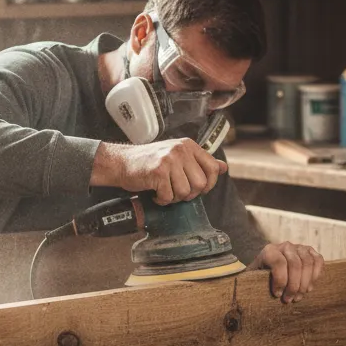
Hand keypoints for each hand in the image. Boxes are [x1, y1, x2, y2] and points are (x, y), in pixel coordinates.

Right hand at [91, 139, 226, 204]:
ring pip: (185, 192)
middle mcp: (181, 150)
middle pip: (200, 184)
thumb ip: (200, 161)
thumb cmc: (150, 161)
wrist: (122, 162)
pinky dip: (162, 200)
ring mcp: (169, 160)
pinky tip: (156, 193)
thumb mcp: (178, 156)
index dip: (209, 184)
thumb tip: (223, 167)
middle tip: (177, 192)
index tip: (198, 189)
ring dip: (175, 198)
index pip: (213, 168)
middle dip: (190, 194)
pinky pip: (169, 196)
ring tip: (165, 191)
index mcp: (189, 145)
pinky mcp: (158, 172)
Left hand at [249, 241, 323, 303]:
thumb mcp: (253, 279)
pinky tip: (308, 288)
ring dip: (305, 284)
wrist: (270, 270)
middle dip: (294, 286)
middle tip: (289, 300)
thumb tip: (248, 296)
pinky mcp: (310, 252)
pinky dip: (316, 275)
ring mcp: (299, 247)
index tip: (278, 295)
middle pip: (295, 264)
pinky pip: (318, 261)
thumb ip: (254, 283)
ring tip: (298, 297)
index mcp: (269, 251)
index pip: (279, 263)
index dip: (280, 281)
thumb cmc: (260, 278)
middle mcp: (285, 246)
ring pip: (308, 263)